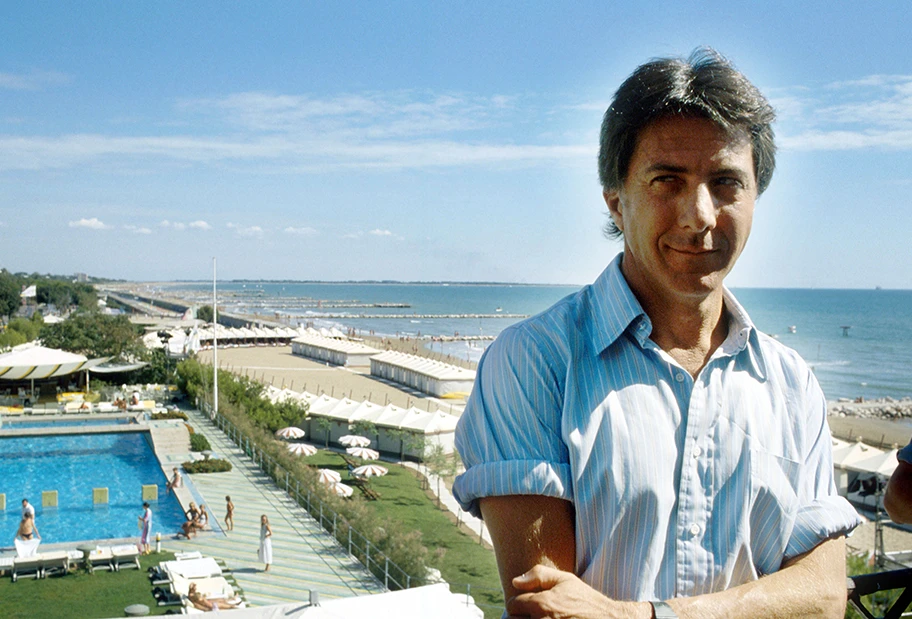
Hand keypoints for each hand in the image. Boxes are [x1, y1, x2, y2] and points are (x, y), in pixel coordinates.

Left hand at [506, 564, 649, 618]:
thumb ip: (539, 575)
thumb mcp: (565, 580)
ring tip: (541, 617)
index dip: (519, 602)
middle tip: (534, 612)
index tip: (528, 603)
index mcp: (542, 604)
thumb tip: (515, 581)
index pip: (512, 605)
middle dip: (521, 615)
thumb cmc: (586, 600)